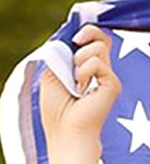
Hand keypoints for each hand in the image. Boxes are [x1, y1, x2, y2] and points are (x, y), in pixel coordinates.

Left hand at [39, 24, 120, 146]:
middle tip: (74, 49)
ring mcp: (107, 76)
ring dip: (79, 60)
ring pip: (98, 47)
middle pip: (100, 37)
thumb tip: (64, 39)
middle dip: (86, 36)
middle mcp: (99, 71)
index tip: (75, 37)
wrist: (64, 131)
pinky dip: (83, 72)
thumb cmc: (55, 111)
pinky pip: (97, 62)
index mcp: (85, 69)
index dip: (87, 32)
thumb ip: (58, 57)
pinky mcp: (112, 83)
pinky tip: (81, 90)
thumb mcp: (51, 77)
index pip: (93, 40)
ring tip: (75, 82)